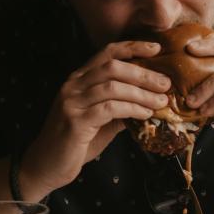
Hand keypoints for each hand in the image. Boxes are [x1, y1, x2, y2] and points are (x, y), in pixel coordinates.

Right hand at [19, 41, 171, 198]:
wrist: (46, 166)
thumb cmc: (76, 143)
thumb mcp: (103, 121)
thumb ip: (122, 107)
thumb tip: (152, 100)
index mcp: (79, 80)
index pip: (106, 53)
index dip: (132, 47)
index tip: (156, 48)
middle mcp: (73, 85)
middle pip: (112, 67)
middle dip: (143, 73)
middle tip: (166, 83)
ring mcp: (72, 102)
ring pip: (112, 86)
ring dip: (142, 93)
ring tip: (161, 102)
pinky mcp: (75, 121)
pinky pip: (109, 108)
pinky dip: (132, 109)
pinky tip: (145, 115)